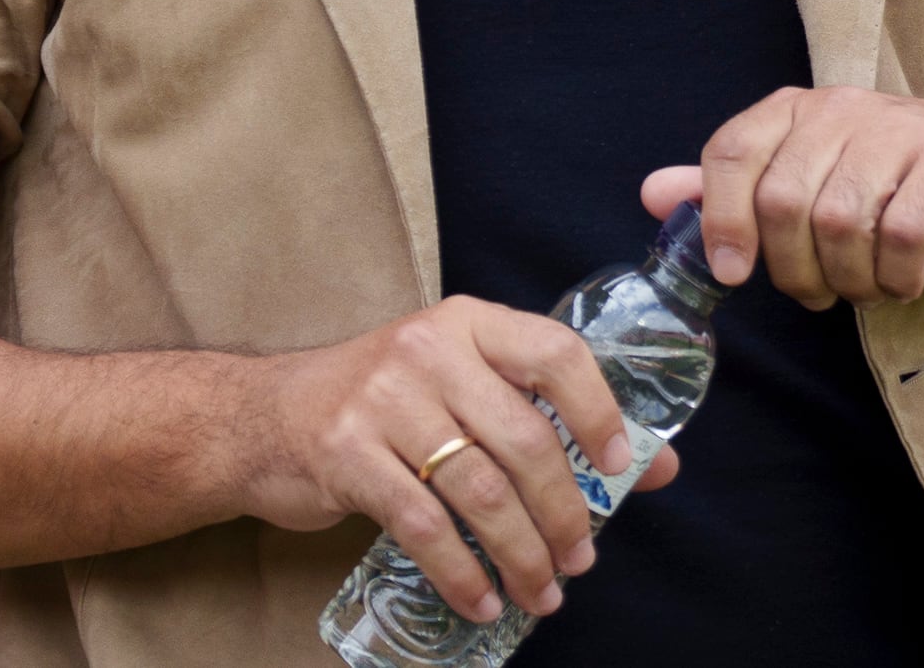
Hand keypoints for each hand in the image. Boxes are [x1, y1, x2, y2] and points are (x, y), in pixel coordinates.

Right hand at [236, 297, 679, 623]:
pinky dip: (461, 572)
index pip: (554, 353)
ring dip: (520, 553)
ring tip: (541, 591)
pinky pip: (422, 525)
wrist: (266, 416)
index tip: (620, 467)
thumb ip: (546, 414)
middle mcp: (429, 350)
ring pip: (477, 489)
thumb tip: (657, 467)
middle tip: (579, 559)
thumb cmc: (385, 401)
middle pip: (522, 439)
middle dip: (562, 511)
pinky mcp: (347, 454)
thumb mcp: (460, 383)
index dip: (598, 411)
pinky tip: (482, 600)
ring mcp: (383, 399)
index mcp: (469, 323)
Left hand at [643, 86, 923, 308]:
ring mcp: (899, 132)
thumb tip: (654, 195)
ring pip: (841, 223)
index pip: (732, 151)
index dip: (721, 218)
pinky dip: (897, 275)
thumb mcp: (803, 175)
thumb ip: (730, 188)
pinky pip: (904, 233)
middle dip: (794, 270)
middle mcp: (841, 110)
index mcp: (794, 110)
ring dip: (849, 279)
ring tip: (865, 287)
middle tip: (818, 293)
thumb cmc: (883, 177)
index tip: (732, 274)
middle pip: (784, 202)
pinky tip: (904, 281)